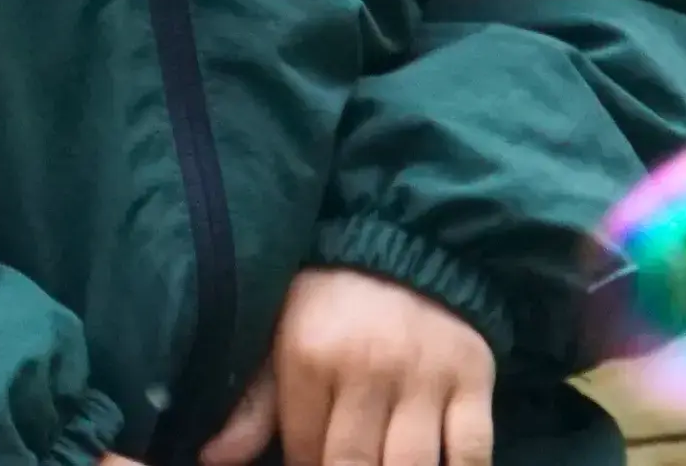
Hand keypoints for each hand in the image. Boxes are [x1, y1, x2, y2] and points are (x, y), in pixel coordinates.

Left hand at [199, 269, 493, 465]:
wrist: (406, 242)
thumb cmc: (331, 298)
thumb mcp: (281, 332)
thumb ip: (253, 401)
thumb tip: (213, 459)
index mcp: (309, 354)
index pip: (303, 452)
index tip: (309, 465)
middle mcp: (366, 366)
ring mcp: (423, 376)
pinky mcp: (472, 379)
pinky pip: (471, 453)